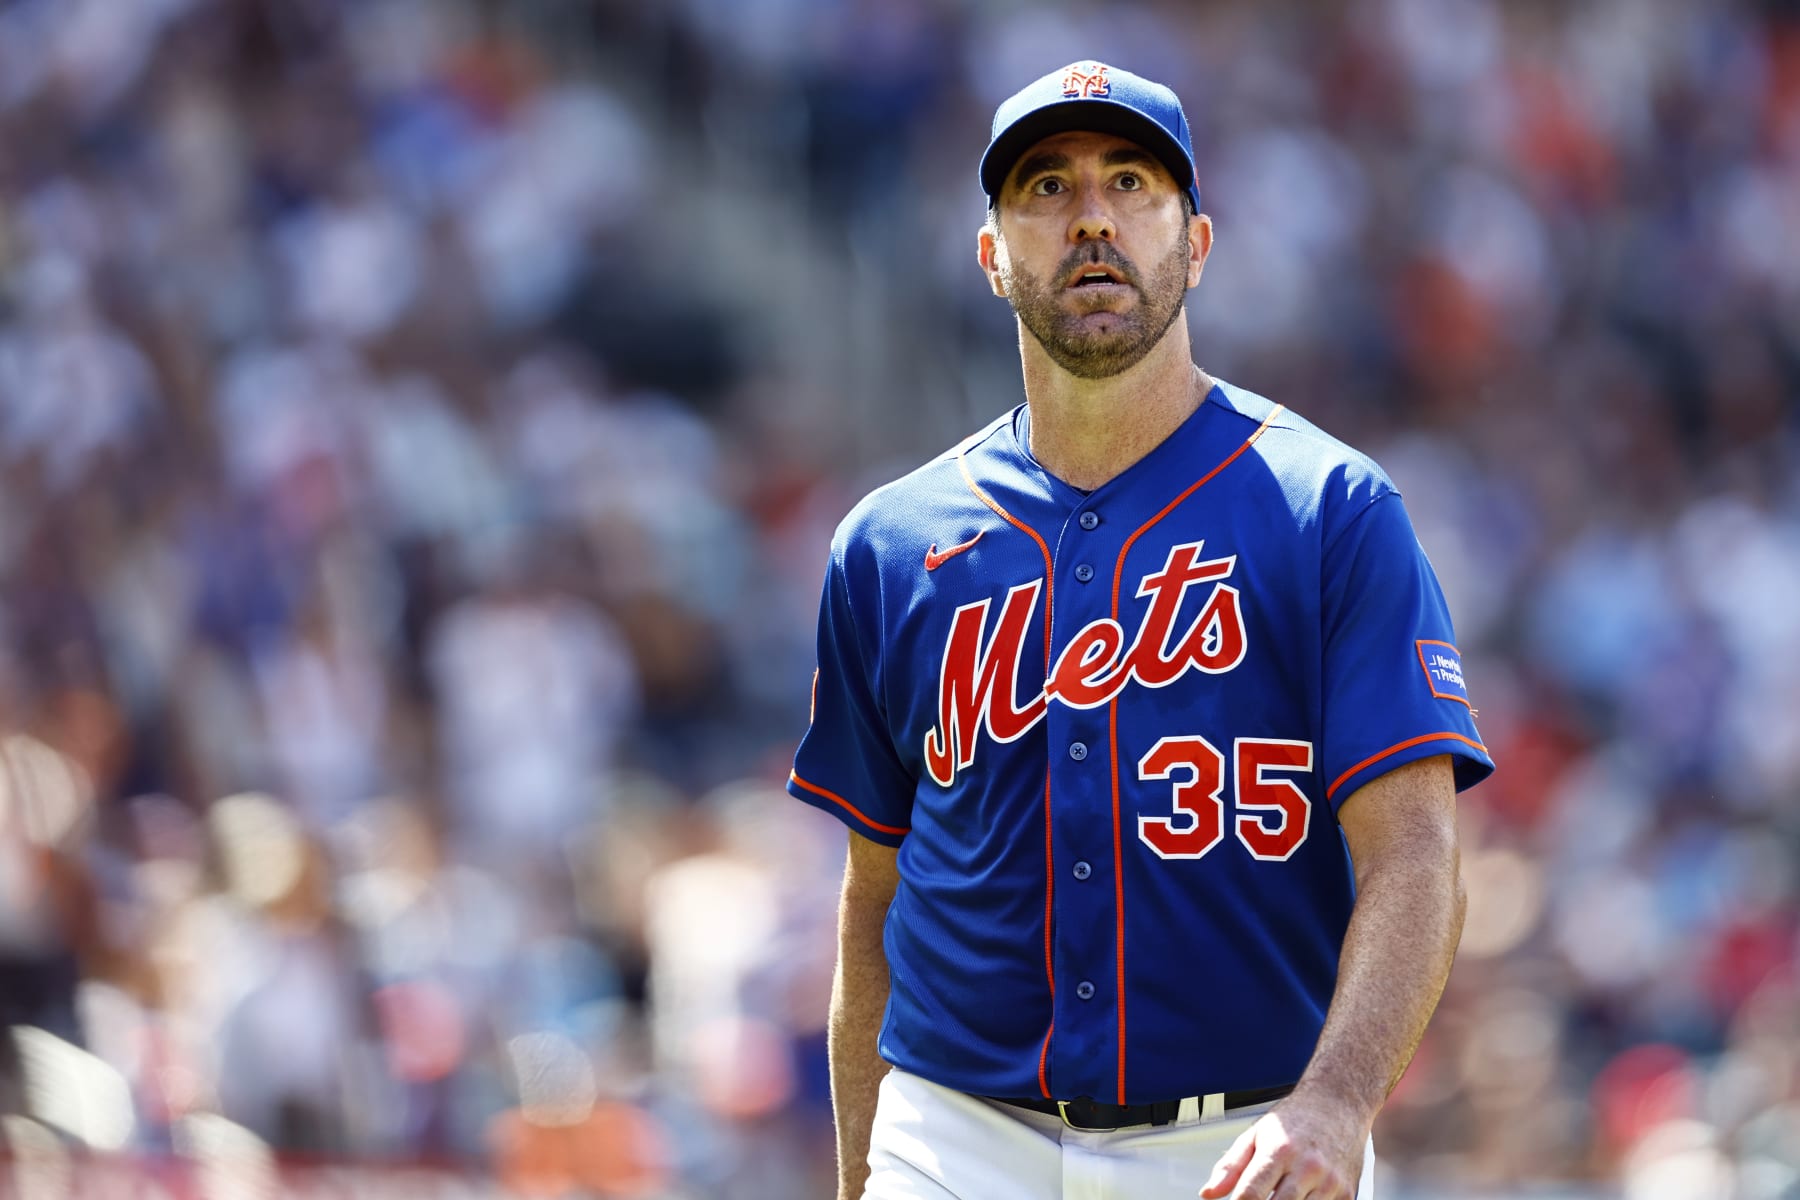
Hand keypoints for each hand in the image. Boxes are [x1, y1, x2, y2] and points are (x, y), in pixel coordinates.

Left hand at [1198, 1089, 1368, 1199]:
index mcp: (1280, 1151)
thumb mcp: (1255, 1134)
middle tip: (1255, 1198)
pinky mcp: (1347, 1194)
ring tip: (1277, 1194)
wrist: (1338, 1103)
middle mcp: (1308, 1168)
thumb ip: (1230, 1167)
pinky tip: (1297, 1197)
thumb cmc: (1295, 1118)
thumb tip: (1209, 1194)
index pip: (1251, 1194)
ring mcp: (1331, 1183)